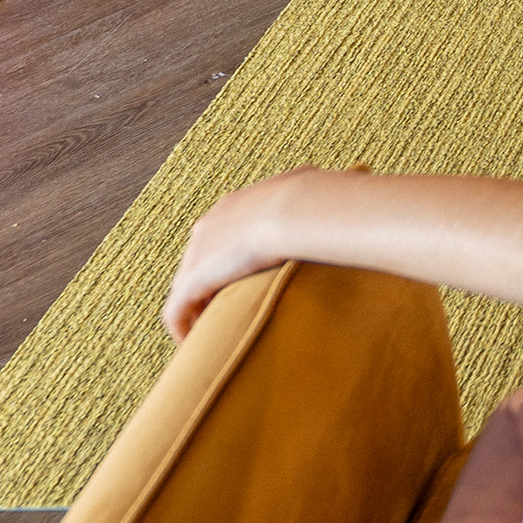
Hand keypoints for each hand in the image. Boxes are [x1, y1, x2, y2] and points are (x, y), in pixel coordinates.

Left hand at [164, 172, 330, 337]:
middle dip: (209, 283)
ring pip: (185, 286)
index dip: (228, 258)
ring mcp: (195, 254)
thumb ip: (316, 188)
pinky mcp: (191, 281)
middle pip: (199, 260)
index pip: (220, 235)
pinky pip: (176, 311)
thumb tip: (346, 179)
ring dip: (195, 306)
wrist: (294, 210)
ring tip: (210, 329)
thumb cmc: (309, 199)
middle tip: (225, 305)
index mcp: (232, 207)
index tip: (241, 277)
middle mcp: (207, 227)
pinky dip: (182, 327)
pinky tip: (192, 342)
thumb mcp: (311, 185)